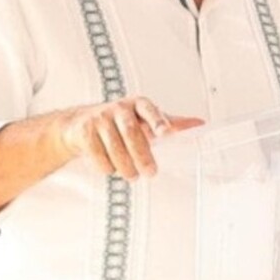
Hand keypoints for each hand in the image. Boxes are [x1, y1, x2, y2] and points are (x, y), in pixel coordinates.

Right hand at [58, 96, 202, 179]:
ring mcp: (100, 118)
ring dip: (125, 166)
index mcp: (137, 104)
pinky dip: (106, 167)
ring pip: (115, 147)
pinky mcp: (84, 131)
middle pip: (132, 132)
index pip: (149, 109)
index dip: (158, 120)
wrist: (78, 124)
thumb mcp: (145, 119)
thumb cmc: (119, 123)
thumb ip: (171, 122)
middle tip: (150, 173)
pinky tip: (111, 168)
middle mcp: (118, 108)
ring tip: (132, 175)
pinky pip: (98, 154)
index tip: (166, 132)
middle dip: (142, 156)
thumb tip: (200, 124)